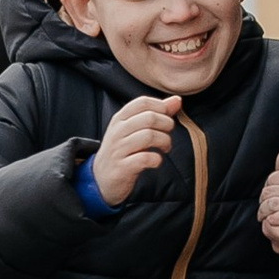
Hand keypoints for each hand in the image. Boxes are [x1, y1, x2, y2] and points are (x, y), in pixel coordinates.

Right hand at [87, 93, 182, 210]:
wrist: (102, 178)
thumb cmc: (123, 150)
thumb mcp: (134, 129)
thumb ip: (156, 114)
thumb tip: (176, 100)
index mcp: (119, 119)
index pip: (142, 102)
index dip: (161, 107)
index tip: (166, 117)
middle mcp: (117, 132)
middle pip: (149, 118)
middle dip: (166, 125)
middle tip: (167, 134)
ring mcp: (118, 149)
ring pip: (149, 136)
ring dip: (164, 142)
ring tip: (165, 148)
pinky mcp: (122, 167)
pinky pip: (145, 158)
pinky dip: (156, 159)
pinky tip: (155, 161)